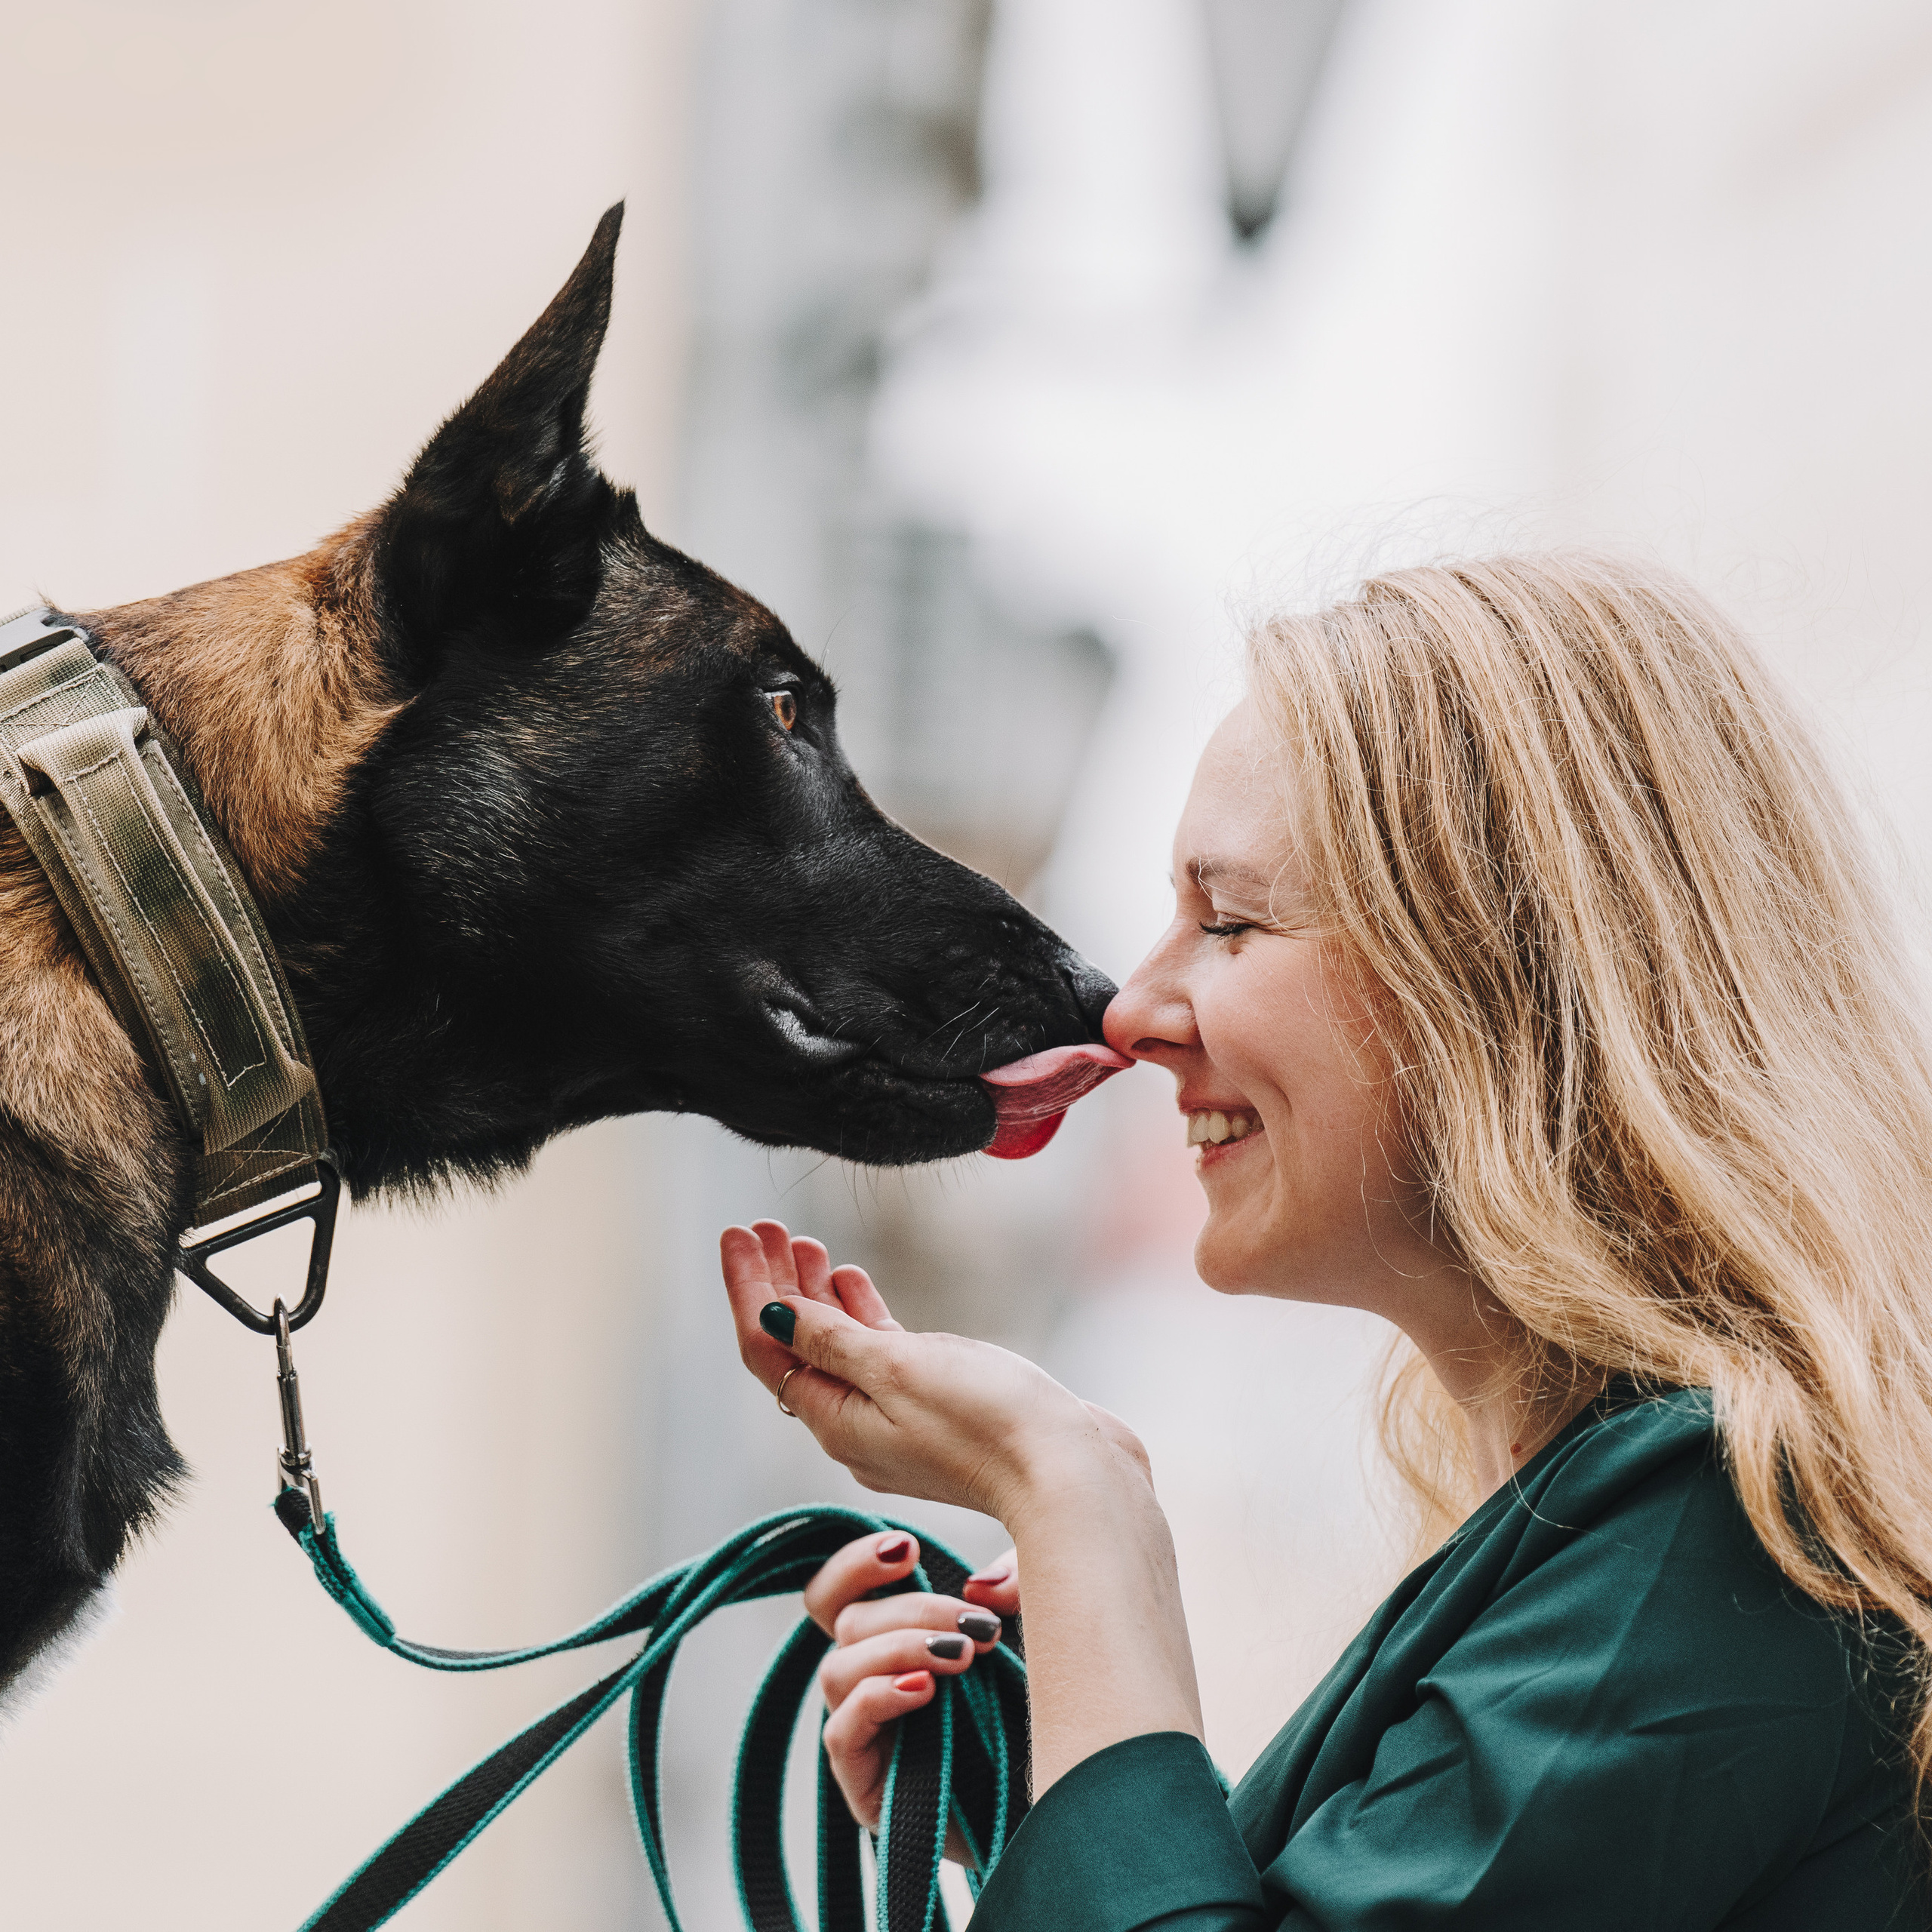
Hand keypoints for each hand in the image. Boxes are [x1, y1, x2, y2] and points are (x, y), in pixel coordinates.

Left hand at [719, 1219, 1149, 1521]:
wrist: (1070, 1474)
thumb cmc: (988, 1420)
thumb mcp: (897, 1368)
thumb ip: (832, 1339)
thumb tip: (770, 1314)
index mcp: (836, 1422)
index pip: (767, 1349)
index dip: (747, 1288)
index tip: (737, 1233)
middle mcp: (857, 1427)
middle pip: (795, 1348)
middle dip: (774, 1284)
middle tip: (761, 1227)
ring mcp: (896, 1421)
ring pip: (835, 1349)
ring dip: (815, 1294)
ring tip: (803, 1243)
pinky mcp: (936, 1411)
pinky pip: (877, 1358)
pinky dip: (859, 1315)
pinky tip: (854, 1280)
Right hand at [805, 1528, 1022, 1853]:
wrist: (1071, 1808)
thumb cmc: (1045, 1715)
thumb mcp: (1035, 1636)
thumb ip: (1013, 1593)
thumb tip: (981, 1583)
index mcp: (894, 1642)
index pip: (837, 1592)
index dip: (856, 1563)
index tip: (909, 1550)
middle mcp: (870, 1684)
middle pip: (846, 1620)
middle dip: (914, 1610)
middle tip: (976, 1626)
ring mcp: (867, 1737)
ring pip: (838, 1669)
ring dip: (901, 1648)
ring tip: (963, 1657)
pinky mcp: (868, 1789)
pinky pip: (842, 1732)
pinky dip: (879, 1698)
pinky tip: (926, 1691)